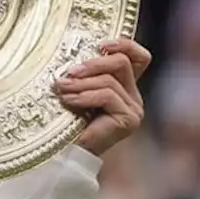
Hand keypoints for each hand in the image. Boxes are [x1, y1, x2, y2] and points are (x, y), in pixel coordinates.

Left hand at [54, 37, 151, 155]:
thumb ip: (84, 73)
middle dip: (93, 64)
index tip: (101, 45)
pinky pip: (107, 96)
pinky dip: (84, 96)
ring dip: (81, 83)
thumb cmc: (67, 120)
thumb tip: (73, 56)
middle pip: (122, 63)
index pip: (139, 57)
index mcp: (124, 86)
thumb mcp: (77, 89)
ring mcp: (134, 109)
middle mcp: (134, 97)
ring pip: (109, 80)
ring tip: (61, 89)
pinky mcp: (129, 120)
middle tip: (69, 73)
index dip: (125, 45)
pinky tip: (68, 101)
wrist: (66, 153)